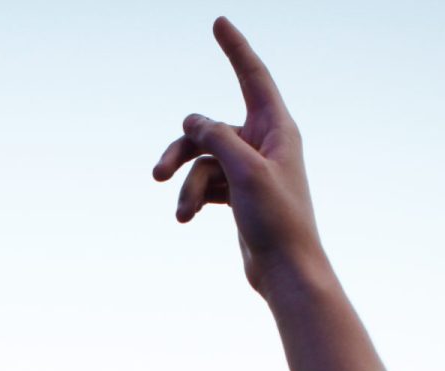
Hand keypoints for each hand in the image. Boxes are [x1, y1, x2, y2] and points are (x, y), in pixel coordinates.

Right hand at [152, 19, 322, 293]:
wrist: (286, 272)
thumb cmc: (277, 221)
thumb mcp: (245, 172)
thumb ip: (217, 137)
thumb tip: (192, 119)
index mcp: (277, 129)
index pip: (253, 77)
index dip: (235, 49)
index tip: (219, 22)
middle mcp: (265, 143)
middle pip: (210, 128)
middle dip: (183, 149)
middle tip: (157, 172)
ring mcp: (249, 169)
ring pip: (203, 159)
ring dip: (187, 185)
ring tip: (183, 214)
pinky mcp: (238, 194)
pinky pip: (205, 183)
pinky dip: (194, 198)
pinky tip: (187, 219)